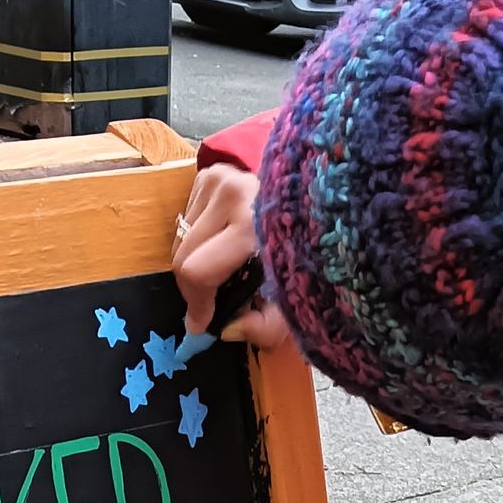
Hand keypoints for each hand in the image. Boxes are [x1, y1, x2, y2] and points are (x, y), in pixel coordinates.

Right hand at [174, 165, 290, 350]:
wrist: (320, 197)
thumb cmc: (307, 250)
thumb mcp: (294, 299)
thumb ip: (262, 326)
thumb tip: (225, 331)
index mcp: (252, 225)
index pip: (198, 270)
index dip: (197, 304)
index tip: (203, 323)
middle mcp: (233, 194)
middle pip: (184, 256)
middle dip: (193, 288)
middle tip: (211, 302)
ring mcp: (219, 178)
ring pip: (181, 238)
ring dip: (196, 260)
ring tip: (225, 266)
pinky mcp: (210, 171)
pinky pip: (186, 217)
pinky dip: (199, 238)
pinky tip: (224, 240)